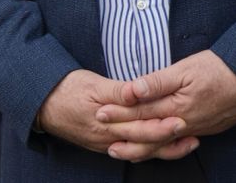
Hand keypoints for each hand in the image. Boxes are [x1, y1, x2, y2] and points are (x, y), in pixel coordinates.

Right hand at [37, 69, 195, 160]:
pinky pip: (130, 150)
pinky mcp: (104, 143)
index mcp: (106, 122)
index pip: (140, 127)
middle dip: (169, 139)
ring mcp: (106, 143)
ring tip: (187, 142)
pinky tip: (162, 147)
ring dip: (164, 148)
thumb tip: (136, 92)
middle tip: (192, 132)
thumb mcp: (92, 84)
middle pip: (143, 142)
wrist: (42, 104)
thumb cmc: (68, 89)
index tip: (182, 119)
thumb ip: (117, 91)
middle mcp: (108, 138)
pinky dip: (148, 150)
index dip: (162, 125)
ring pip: (139, 150)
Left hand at [95, 50, 235, 159]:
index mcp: (175, 107)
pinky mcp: (200, 129)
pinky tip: (151, 149)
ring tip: (118, 150)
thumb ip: (157, 82)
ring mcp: (192, 129)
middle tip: (100, 132)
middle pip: (146, 133)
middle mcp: (181, 123)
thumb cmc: (219, 69)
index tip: (99, 111)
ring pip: (158, 144)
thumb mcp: (186, 69)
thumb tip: (131, 90)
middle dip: (122, 132)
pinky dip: (157, 149)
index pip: (140, 113)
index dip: (118, 113)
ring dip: (136, 147)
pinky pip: (172, 145)